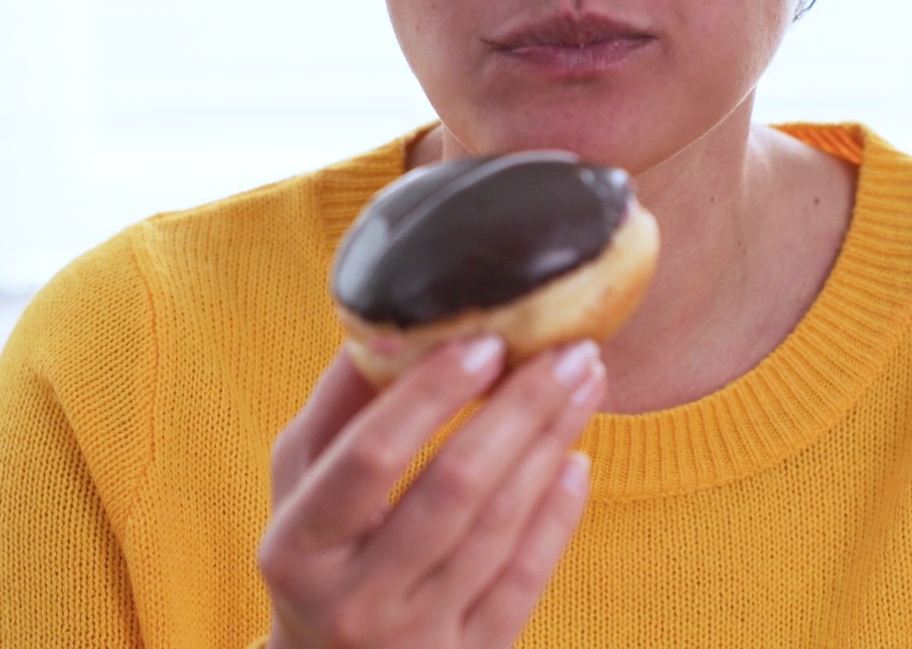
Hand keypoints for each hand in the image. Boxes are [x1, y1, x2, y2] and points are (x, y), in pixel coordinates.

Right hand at [258, 336, 602, 647]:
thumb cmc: (318, 557)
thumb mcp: (299, 486)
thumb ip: (339, 407)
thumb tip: (394, 323)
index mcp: (298, 550)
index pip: (371, 457)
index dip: (431, 394)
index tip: (488, 341)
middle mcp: (354, 602)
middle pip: (453, 488)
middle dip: (520, 409)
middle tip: (569, 350)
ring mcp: (416, 640)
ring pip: (500, 528)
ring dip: (551, 445)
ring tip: (585, 384)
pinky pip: (526, 578)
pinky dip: (559, 514)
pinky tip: (577, 459)